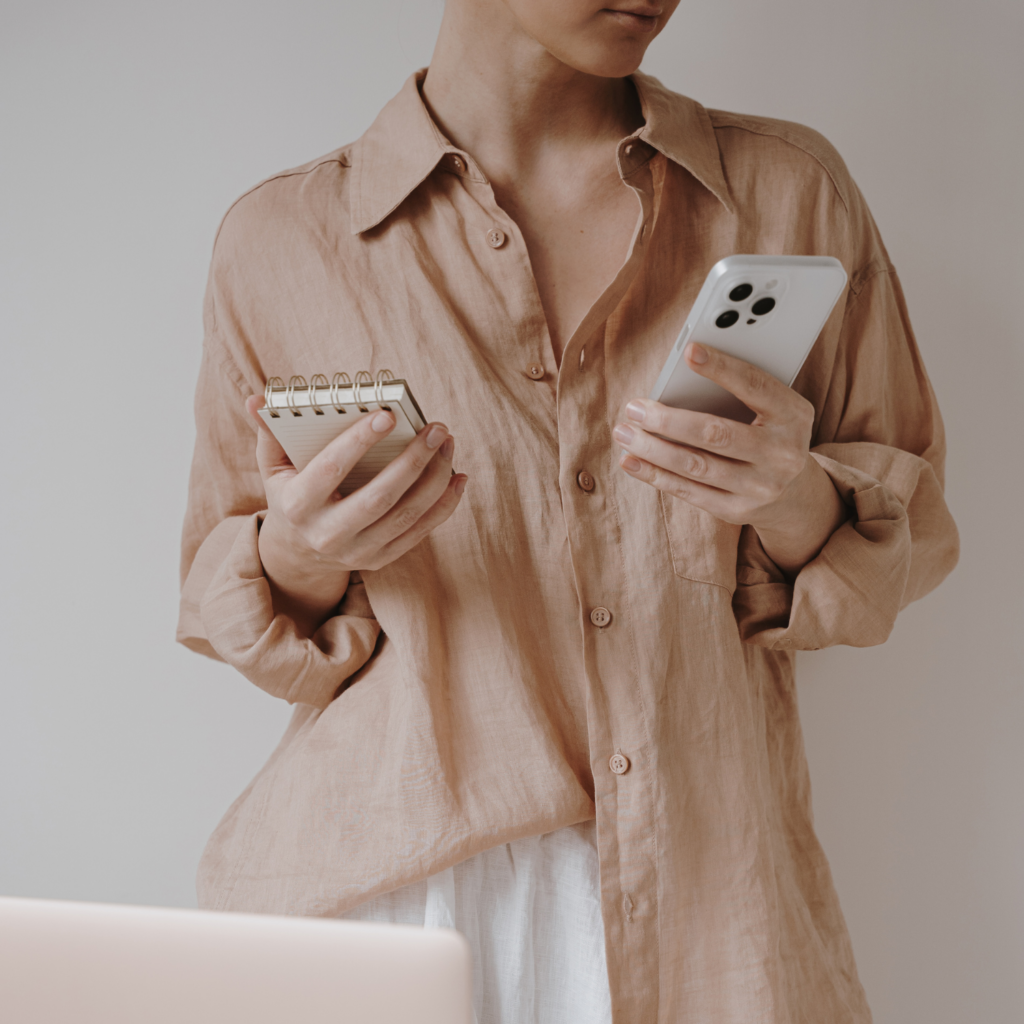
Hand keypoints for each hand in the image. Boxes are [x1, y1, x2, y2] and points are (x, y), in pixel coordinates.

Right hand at [246, 396, 467, 633]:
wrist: (299, 555)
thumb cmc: (291, 495)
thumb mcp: (272, 468)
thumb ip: (269, 433)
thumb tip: (258, 399)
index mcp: (297, 505)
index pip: (331, 469)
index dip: (358, 442)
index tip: (387, 414)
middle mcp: (327, 534)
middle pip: (379, 497)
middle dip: (412, 461)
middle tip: (436, 428)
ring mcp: (357, 551)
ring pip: (406, 515)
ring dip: (435, 479)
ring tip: (448, 444)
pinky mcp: (381, 559)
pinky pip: (421, 532)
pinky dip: (444, 505)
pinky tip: (458, 477)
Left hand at [613, 342, 846, 575]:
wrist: (796, 493)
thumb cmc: (771, 433)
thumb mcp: (775, 409)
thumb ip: (741, 392)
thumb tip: (681, 378)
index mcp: (793, 415)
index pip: (755, 386)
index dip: (723, 368)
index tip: (689, 351)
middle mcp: (781, 454)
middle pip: (716, 434)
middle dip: (669, 421)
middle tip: (634, 408)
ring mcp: (760, 486)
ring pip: (696, 466)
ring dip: (652, 449)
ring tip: (624, 433)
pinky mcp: (737, 510)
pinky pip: (689, 491)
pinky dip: (655, 475)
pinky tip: (631, 461)